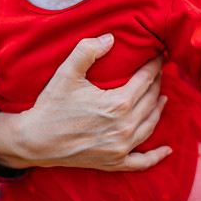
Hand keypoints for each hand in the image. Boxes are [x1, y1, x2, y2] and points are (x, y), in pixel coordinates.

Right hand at [0, 34, 170, 171]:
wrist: (34, 140)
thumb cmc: (51, 105)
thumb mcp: (67, 72)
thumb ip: (88, 50)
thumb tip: (111, 38)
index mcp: (118, 104)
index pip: (145, 80)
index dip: (154, 65)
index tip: (159, 55)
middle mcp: (125, 127)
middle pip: (151, 100)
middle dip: (157, 83)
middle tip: (159, 71)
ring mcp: (121, 147)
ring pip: (150, 125)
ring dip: (158, 109)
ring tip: (162, 97)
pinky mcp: (114, 162)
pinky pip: (142, 162)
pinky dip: (156, 156)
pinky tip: (166, 150)